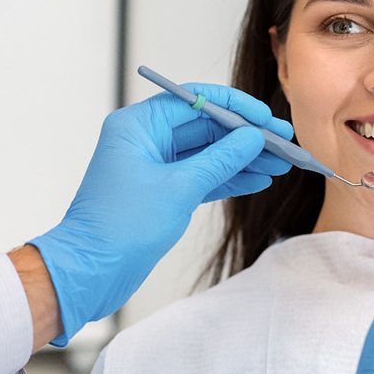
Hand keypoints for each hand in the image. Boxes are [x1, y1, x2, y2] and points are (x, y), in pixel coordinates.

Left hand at [29, 84, 292, 345]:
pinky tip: (257, 180)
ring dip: (242, 159)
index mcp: (139, 125)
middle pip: (205, 126)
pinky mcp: (162, 191)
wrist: (89, 273)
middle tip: (284, 143)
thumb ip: (220, 159)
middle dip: (245, 136)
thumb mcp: (179, 189)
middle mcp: (146, 139)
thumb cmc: (121, 227)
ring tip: (280, 164)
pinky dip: (228, 178)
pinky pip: (201, 176)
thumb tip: (253, 137)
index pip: (195, 100)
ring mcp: (154, 165)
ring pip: (207, 153)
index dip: (236, 107)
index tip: (267, 118)